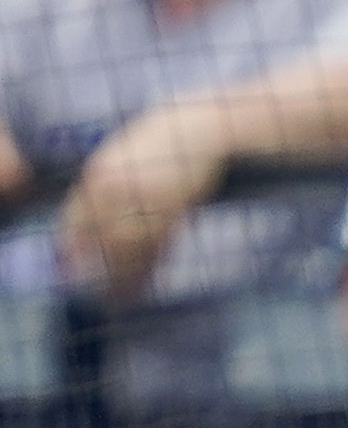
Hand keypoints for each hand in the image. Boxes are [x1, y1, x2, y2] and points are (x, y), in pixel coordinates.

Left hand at [58, 96, 233, 299]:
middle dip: (99, 270)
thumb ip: (102, 187)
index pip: (77, 217)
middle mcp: (118, 186)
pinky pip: (159, 243)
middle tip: (98, 295)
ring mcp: (147, 196)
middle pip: (103, 238)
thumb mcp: (120, 159)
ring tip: (121, 298)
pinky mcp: (175, 205)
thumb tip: (88, 222)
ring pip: (131, 246)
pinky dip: (152, 265)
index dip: (72, 245)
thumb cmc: (158, 145)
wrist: (196, 128)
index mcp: (98, 173)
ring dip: (126, 276)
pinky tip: (147, 280)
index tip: (71, 268)